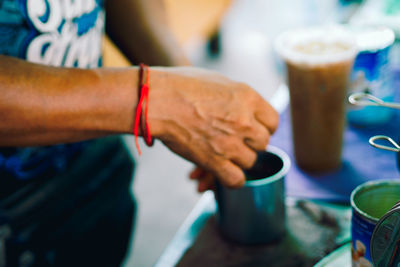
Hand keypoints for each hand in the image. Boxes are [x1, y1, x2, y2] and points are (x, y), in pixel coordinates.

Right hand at [149, 67, 278, 187]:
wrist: (158, 100)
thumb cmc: (182, 86)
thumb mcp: (219, 81)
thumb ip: (239, 98)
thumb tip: (246, 108)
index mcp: (247, 98)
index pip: (273, 121)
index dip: (264, 127)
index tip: (254, 129)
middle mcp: (244, 121)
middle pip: (263, 143)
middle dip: (251, 143)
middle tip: (235, 140)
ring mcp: (230, 142)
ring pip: (250, 161)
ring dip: (239, 159)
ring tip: (223, 152)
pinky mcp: (214, 161)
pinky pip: (236, 179)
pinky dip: (232, 179)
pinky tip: (224, 171)